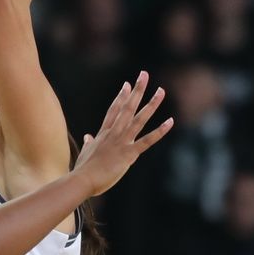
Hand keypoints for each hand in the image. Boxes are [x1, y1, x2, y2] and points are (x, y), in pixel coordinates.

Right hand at [74, 71, 172, 195]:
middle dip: (137, 90)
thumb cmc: (83, 169)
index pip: (114, 111)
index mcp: (104, 134)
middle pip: (128, 107)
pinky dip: (160, 131)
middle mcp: (114, 133)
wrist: (83, 179)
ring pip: (139, 119)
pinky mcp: (129, 154)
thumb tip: (87, 136)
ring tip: (161, 91)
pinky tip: (170, 121)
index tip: (127, 84)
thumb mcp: (85, 153)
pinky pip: (147, 140)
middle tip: (144, 75)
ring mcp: (122, 142)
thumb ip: (88, 143)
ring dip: (151, 104)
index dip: (121, 97)